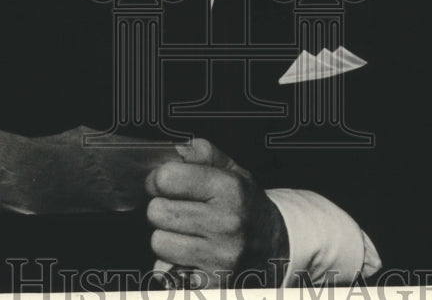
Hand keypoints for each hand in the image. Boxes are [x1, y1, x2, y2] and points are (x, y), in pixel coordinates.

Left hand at [145, 138, 287, 285]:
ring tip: (186, 231)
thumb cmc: (245, 204)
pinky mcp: (212, 282)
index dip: (159, 179)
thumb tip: (176, 150)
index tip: (165, 183)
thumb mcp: (233, 170)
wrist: (273, 245)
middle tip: (178, 208)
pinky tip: (190, 251)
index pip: (167, 178)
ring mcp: (219, 256)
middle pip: (157, 211)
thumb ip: (203, 153)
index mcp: (229, 188)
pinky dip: (172, 260)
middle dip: (162, 208)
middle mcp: (226, 222)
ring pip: (159, 241)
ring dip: (166, 235)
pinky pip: (166, 269)